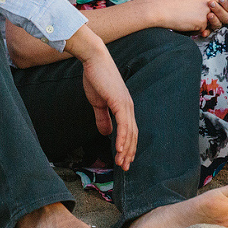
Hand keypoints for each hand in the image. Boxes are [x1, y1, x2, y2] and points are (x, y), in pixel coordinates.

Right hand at [64, 26, 136, 170]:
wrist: (94, 60)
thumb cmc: (95, 78)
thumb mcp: (98, 103)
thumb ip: (102, 118)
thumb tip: (106, 132)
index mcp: (124, 107)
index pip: (129, 131)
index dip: (127, 147)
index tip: (123, 160)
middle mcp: (128, 107)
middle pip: (133, 135)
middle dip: (129, 153)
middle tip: (124, 168)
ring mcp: (126, 104)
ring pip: (130, 132)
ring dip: (125, 149)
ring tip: (121, 163)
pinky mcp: (119, 101)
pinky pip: (123, 124)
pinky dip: (122, 138)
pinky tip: (119, 149)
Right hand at [153, 0, 227, 35]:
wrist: (161, 9)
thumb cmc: (170, 0)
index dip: (210, 7)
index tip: (201, 10)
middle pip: (216, 10)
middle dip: (210, 15)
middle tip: (197, 17)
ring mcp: (206, 10)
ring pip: (210, 20)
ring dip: (202, 22)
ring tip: (189, 19)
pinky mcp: (202, 21)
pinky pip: (203, 28)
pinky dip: (196, 29)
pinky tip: (186, 23)